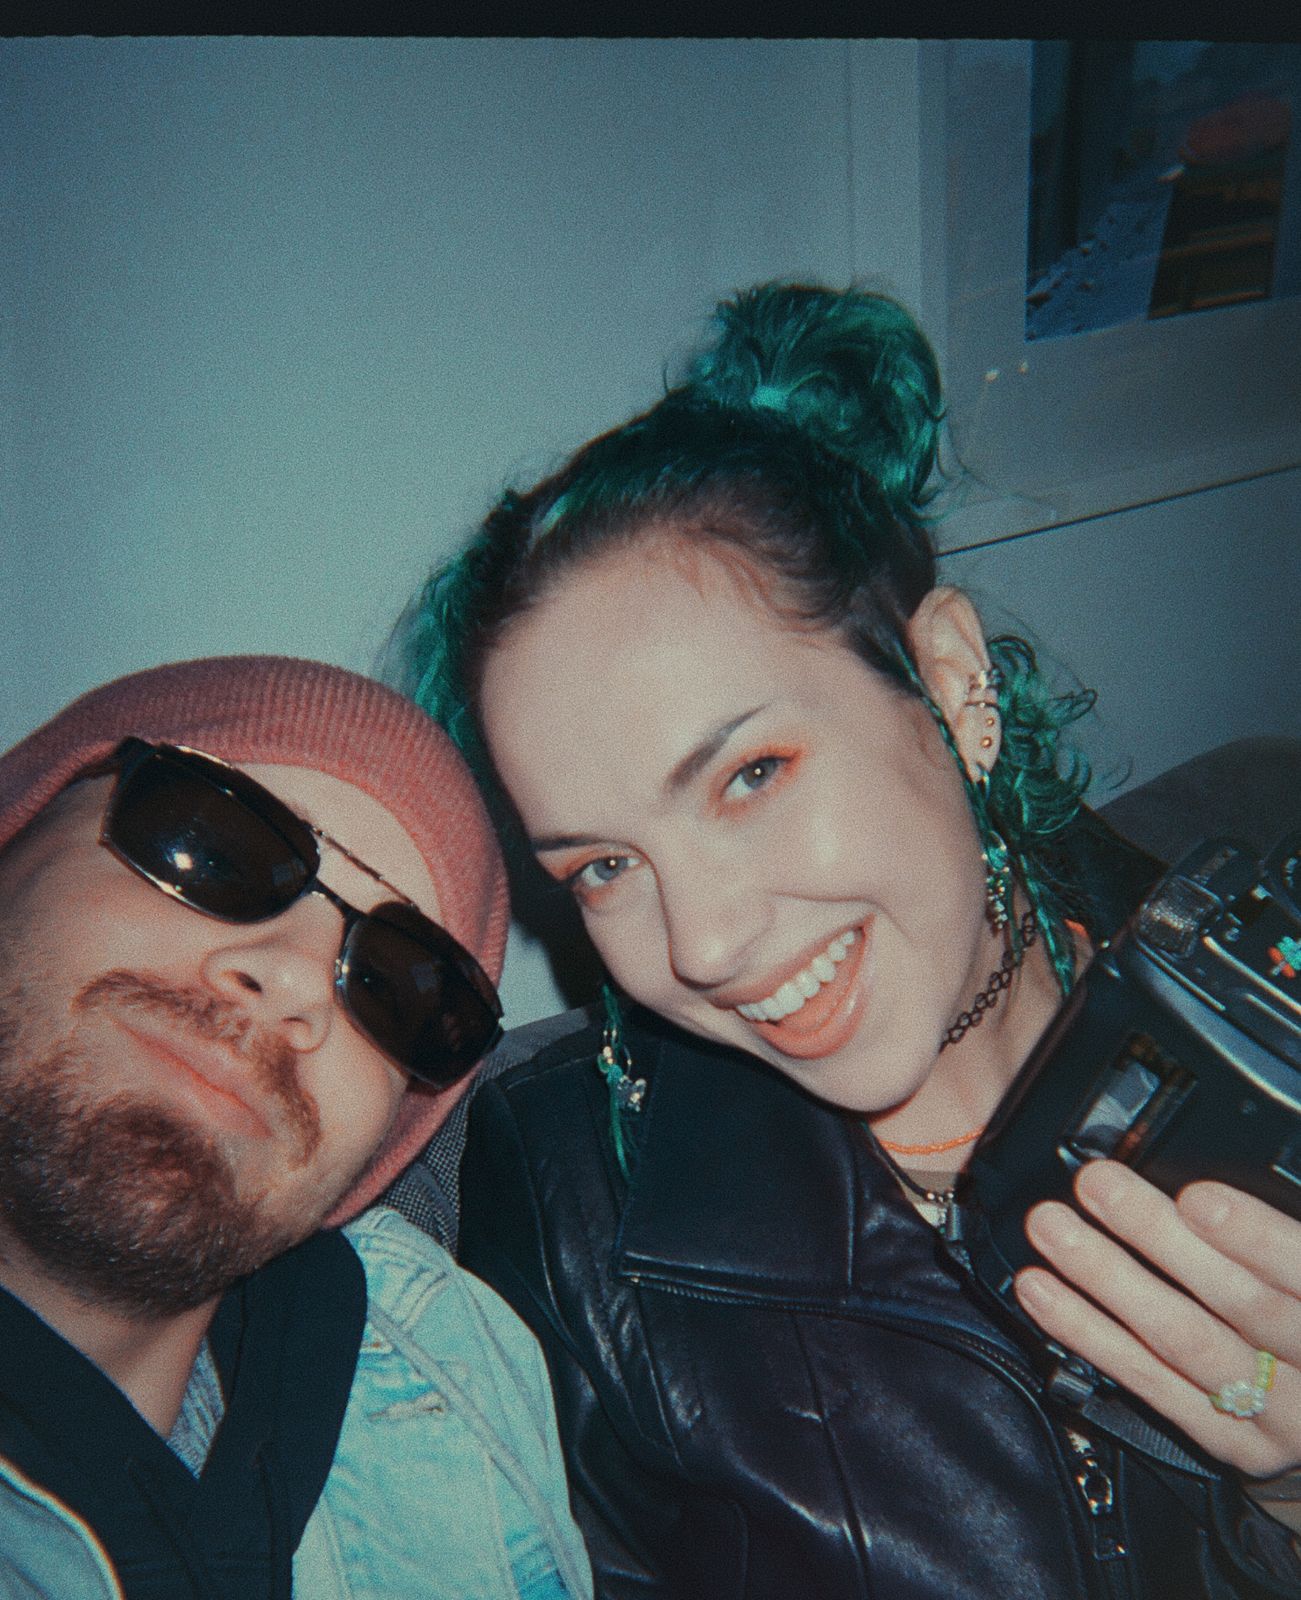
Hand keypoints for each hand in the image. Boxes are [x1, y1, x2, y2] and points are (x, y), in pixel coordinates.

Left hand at [1013, 1159, 1300, 1479]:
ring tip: (1054, 1230)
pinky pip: (1152, 1384)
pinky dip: (1091, 1336)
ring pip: (1185, 1341)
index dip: (1254, 1236)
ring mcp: (1281, 1417)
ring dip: (1110, 1280)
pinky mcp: (1233, 1444)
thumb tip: (1208, 1185)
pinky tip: (1044, 1296)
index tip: (1195, 1197)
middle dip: (1159, 1237)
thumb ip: (1280, 1236)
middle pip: (1240, 1303)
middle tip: (1097, 1185)